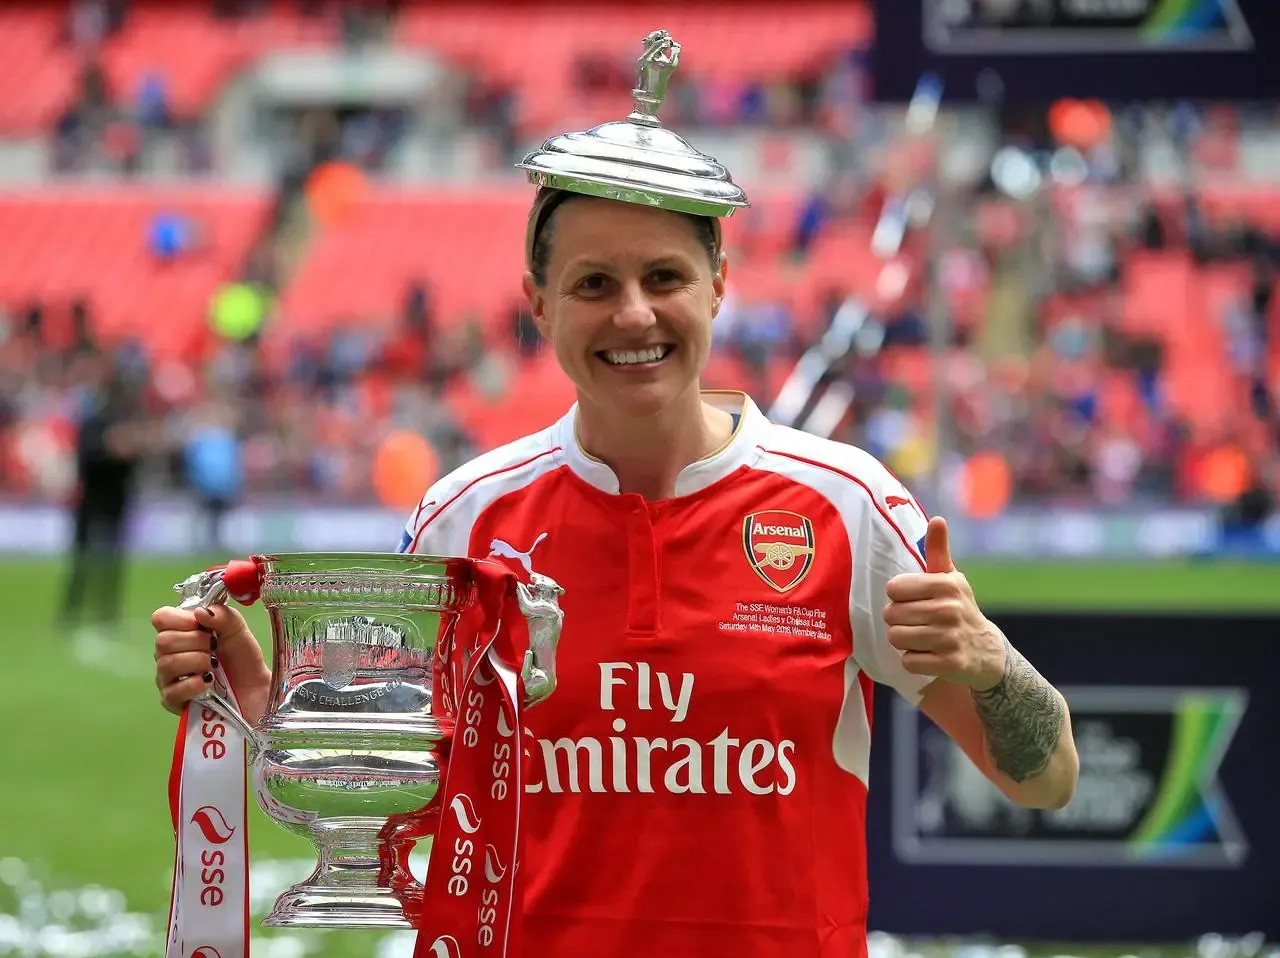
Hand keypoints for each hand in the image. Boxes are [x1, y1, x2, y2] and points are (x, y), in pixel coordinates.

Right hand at [152, 603, 271, 723]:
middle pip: (163, 641)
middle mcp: (167, 653)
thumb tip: (199, 612)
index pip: (160, 618)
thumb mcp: (237, 629)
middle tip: (213, 648)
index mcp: (180, 632)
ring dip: (196, 662)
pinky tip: (209, 682)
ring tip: (214, 666)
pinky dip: (194, 684)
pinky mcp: (172, 701)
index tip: (202, 626)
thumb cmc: (242, 658)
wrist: (255, 688)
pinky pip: (172, 691)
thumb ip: (222, 615)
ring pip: (166, 664)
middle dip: (195, 642)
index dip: (181, 619)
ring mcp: (167, 678)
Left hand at [883, 516, 1006, 689]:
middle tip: (917, 622)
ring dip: (904, 641)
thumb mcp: (950, 578)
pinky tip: (930, 655)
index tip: (914, 600)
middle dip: (898, 620)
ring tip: (922, 638)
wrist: (986, 652)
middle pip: (891, 615)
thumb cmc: (959, 608)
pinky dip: (914, 660)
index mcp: (946, 584)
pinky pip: (908, 661)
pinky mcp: (949, 664)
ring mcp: (950, 638)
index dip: (899, 596)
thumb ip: (938, 550)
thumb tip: (937, 519)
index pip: (893, 588)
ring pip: (896, 637)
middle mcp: (949, 610)